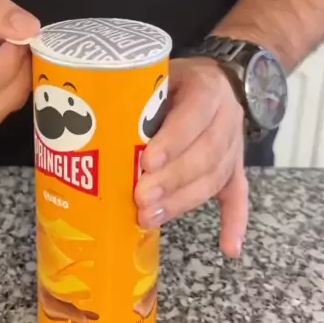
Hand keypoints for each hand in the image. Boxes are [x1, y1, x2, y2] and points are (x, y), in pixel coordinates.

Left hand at [135, 57, 247, 257]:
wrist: (218, 79)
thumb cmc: (174, 79)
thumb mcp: (157, 73)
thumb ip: (136, 95)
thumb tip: (85, 124)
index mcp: (206, 89)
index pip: (193, 115)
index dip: (173, 141)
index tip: (146, 162)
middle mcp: (226, 118)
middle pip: (205, 155)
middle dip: (171, 181)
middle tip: (141, 200)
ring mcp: (234, 146)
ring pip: (214, 178)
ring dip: (183, 202)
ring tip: (150, 218)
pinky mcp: (235, 167)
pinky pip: (238, 196)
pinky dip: (234, 222)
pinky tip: (229, 249)